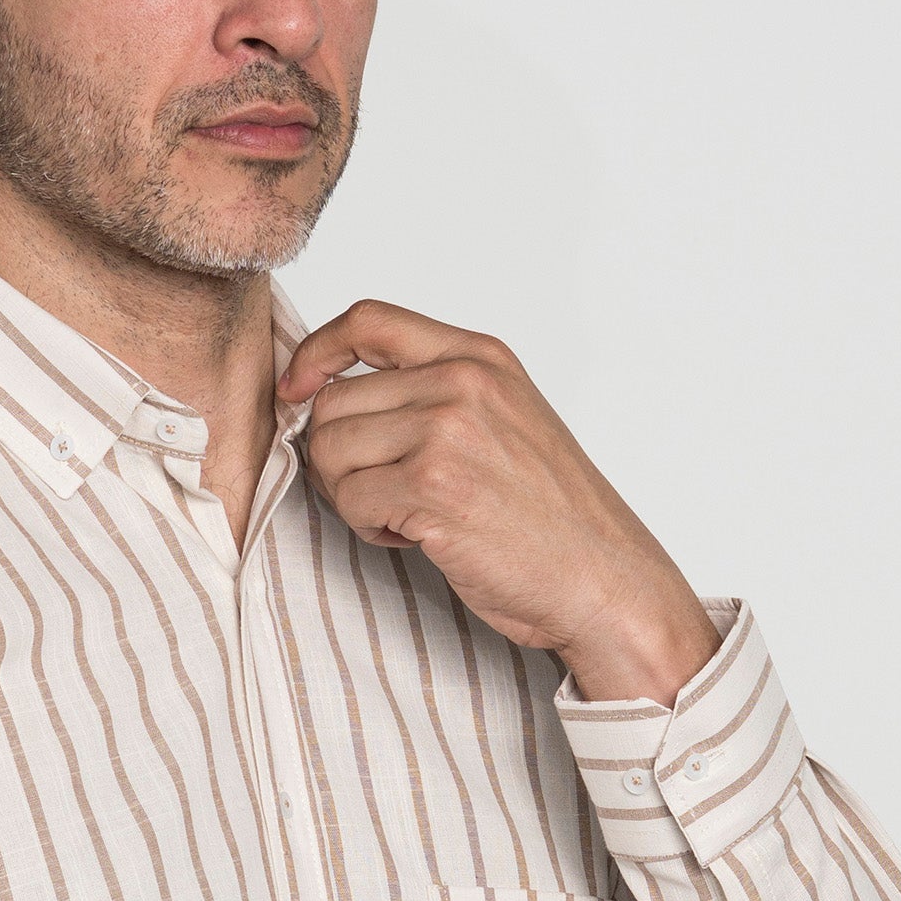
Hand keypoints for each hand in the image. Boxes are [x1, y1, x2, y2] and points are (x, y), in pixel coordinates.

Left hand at [277, 300, 721, 704]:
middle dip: (337, 456)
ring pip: (329, 451)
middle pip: (332, 401)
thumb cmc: (551, 516)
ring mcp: (447, 432)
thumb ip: (429, 392)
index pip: (367, 320)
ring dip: (352, 495)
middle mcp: (463, 382)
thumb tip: (324, 396)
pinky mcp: (432, 487)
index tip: (296, 390)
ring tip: (405, 515)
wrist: (604, 579)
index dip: (316, 355)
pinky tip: (415, 536)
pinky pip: (348, 500)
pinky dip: (368, 528)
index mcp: (479, 356)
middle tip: (382, 492)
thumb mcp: (502, 420)